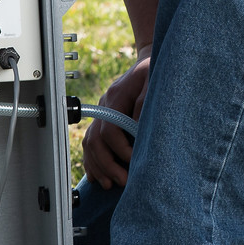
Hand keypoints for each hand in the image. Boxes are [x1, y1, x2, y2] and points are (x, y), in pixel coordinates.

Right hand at [84, 56, 148, 190]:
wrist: (150, 58)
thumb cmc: (153, 70)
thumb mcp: (153, 81)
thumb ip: (146, 102)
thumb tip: (140, 127)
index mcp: (115, 97)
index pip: (110, 129)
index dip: (120, 149)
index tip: (134, 162)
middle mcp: (105, 106)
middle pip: (95, 140)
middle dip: (107, 164)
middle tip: (123, 181)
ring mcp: (103, 113)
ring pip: (90, 143)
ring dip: (99, 166)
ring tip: (111, 185)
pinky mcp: (107, 119)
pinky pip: (92, 143)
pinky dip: (94, 161)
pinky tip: (100, 177)